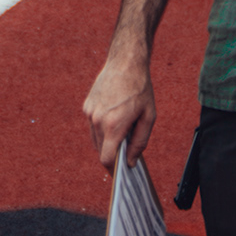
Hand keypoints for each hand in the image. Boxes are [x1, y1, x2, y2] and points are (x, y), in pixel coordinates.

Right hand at [83, 49, 155, 169]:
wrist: (125, 62)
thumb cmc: (140, 89)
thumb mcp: (148, 117)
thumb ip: (140, 142)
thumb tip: (131, 162)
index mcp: (113, 125)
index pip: (106, 159)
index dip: (113, 169)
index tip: (120, 173)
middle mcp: (98, 120)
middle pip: (101, 150)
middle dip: (112, 154)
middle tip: (126, 152)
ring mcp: (90, 113)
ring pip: (95, 139)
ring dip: (106, 142)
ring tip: (122, 131)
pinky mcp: (87, 106)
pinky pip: (93, 125)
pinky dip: (102, 128)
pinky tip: (114, 118)